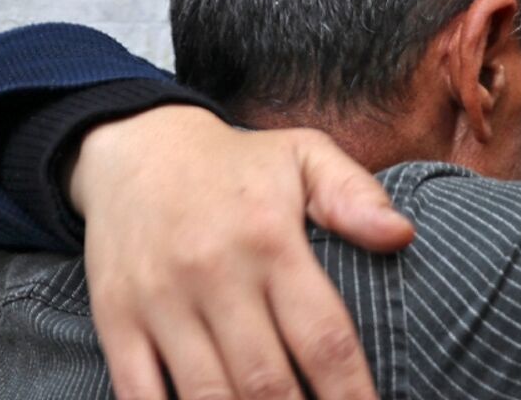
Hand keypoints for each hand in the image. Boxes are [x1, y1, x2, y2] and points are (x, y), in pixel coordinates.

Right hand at [71, 106, 414, 399]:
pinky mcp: (117, 320)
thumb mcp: (305, 156)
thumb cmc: (238, 164)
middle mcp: (215, 273)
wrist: (135, 147)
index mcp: (270, 239)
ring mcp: (161, 301)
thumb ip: (355, 196)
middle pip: (266, 382)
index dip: (351, 394)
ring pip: (208, 397)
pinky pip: (139, 394)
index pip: (323, 336)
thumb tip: (403, 235)